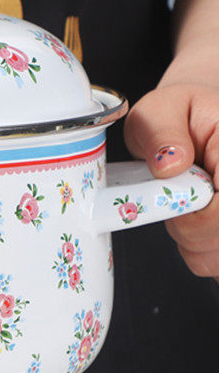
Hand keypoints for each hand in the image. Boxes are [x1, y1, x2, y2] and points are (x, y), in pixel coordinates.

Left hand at [124, 82, 218, 281]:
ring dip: (195, 242)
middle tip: (175, 200)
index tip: (176, 201)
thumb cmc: (180, 114)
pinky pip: (217, 263)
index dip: (200, 216)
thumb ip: (161, 133)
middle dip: (191, 230)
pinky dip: (201, 252)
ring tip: (186, 207)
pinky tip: (195, 224)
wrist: (192, 121)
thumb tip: (169, 164)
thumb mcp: (159, 110)